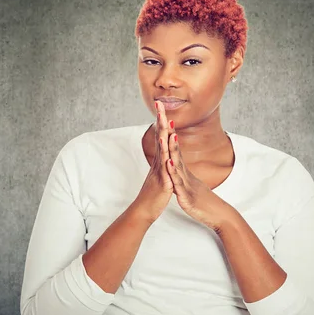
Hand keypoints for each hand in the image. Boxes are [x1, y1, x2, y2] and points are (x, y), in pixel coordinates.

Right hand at [132, 101, 174, 223]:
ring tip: (165, 123)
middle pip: (159, 138)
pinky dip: (166, 161)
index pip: (161, 137)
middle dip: (161, 121)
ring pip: (162, 152)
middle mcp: (158, 162)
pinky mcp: (163, 183)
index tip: (162, 107)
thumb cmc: (152, 194)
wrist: (145, 210)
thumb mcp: (159, 175)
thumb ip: (161, 163)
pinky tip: (168, 154)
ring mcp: (159, 171)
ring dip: (164, 137)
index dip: (162, 121)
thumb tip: (163, 153)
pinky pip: (165, 171)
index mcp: (160, 160)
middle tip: (160, 104)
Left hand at [166, 130, 231, 232]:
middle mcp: (186, 176)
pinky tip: (169, 164)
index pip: (176, 153)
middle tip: (166, 120)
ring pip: (178, 166)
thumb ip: (184, 177)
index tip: (164, 122)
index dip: (170, 138)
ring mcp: (187, 185)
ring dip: (173, 151)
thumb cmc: (205, 202)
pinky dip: (174, 174)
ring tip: (168, 136)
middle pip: (176, 153)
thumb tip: (178, 169)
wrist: (218, 214)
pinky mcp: (187, 197)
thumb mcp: (192, 187)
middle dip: (170, 137)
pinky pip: (179, 184)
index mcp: (185, 174)